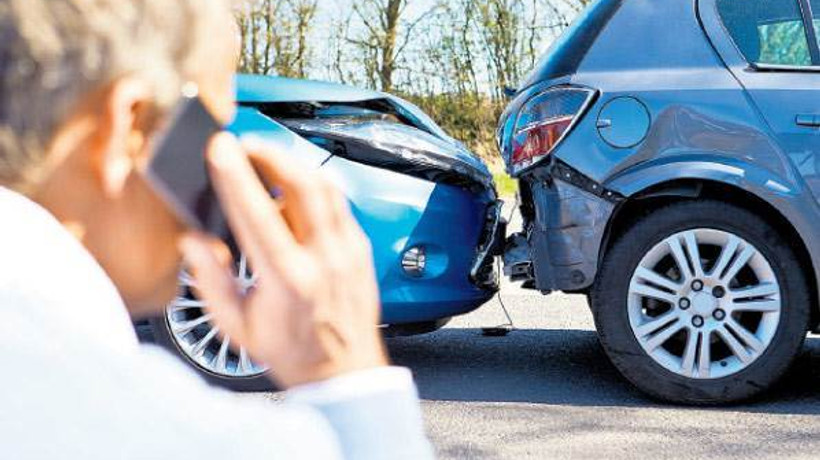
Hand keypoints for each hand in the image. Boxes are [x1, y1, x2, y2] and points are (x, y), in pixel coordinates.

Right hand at [180, 133, 387, 387]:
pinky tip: (294, 188)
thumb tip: (192, 240)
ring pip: (326, 187)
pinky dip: (314, 186)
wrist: (344, 373)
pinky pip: (339, 203)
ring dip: (294, 164)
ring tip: (266, 158)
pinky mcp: (361, 248)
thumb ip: (210, 281)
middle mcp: (324, 260)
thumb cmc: (291, 352)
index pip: (259, 214)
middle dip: (270, 154)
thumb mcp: (237, 326)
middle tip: (244, 144)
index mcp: (289, 280)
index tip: (220, 148)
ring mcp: (348, 251)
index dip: (237, 176)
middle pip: (303, 185)